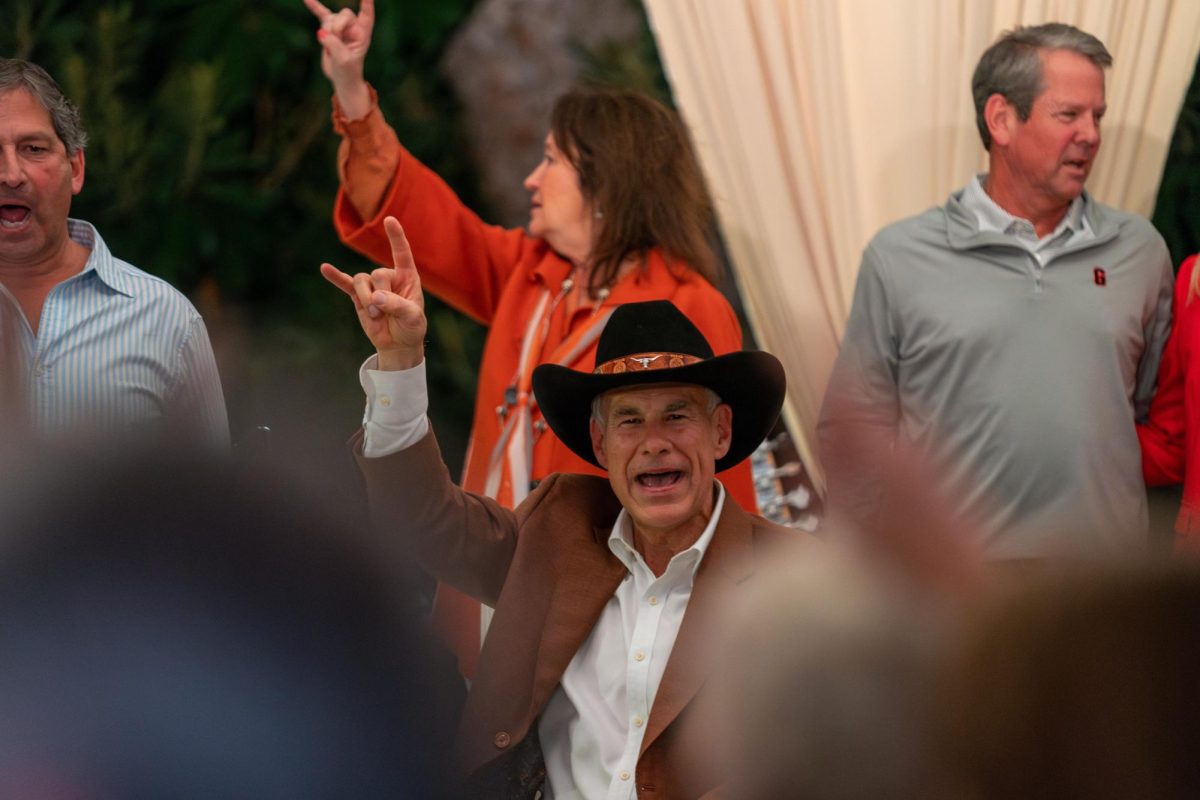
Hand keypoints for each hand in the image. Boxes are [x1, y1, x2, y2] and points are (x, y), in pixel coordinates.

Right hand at [303, 0, 374, 118]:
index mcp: (363, 34)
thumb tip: (321, 32)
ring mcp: (341, 26)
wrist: (341, 78)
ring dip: (328, 31)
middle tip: (336, 42)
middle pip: (345, 14)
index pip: (367, 15)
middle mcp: (353, 27)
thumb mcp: (343, 60)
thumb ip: (334, 45)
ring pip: (331, 18)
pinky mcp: (328, 29)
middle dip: (337, 27)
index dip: (366, 4)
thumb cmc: (347, 71)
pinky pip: (321, 14)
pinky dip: (314, 6)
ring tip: (330, 46)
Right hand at [321, 216, 426, 369]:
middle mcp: (389, 277)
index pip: (401, 253)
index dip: (396, 237)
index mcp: (407, 277)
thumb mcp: (412, 318)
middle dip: (380, 294)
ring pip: (361, 280)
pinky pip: (345, 284)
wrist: (397, 343)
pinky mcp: (358, 296)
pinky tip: (324, 268)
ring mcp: (372, 285)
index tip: (389, 219)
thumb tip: (376, 297)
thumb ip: (397, 305)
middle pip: (377, 273)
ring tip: (375, 315)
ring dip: (365, 299)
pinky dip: (335, 277)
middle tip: (385, 314)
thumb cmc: (411, 327)